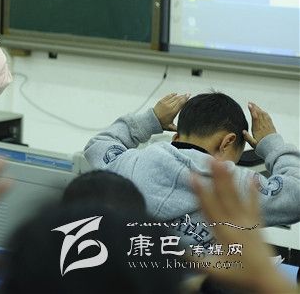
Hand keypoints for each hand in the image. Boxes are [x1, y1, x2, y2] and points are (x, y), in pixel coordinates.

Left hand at [152, 92, 187, 131]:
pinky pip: (167, 96)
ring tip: (182, 95)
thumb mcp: (170, 127)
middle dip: (183, 96)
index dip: (185, 99)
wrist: (151, 120)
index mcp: (173, 112)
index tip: (189, 96)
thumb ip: (177, 128)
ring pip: (173, 98)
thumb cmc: (161, 124)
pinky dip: (172, 95)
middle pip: (178, 99)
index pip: (181, 103)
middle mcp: (169, 106)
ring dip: (178, 96)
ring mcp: (164, 103)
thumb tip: (183, 131)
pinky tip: (175, 94)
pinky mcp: (160, 102)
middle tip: (187, 94)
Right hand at [192, 158, 290, 293]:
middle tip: (211, 158)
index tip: (192, 175)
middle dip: (216, 176)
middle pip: (224, 196)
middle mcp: (235, 223)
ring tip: (224, 161)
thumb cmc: (241, 275)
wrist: (266, 281)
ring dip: (230, 178)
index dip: (200, 191)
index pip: (208, 207)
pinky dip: (253, 190)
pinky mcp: (256, 223)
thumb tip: (172, 249)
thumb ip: (193, 259)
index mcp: (222, 233)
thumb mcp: (213, 270)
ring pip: (236, 196)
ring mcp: (247, 221)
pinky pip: (254, 204)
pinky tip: (252, 177)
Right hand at [243, 102, 275, 148]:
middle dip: (255, 107)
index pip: (255, 117)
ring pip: (264, 115)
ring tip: (255, 105)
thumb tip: (243, 131)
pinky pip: (268, 117)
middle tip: (250, 103)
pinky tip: (263, 111)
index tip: (249, 105)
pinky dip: (264, 113)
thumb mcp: (253, 144)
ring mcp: (268, 126)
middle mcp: (263, 126)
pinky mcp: (271, 126)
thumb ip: (247, 137)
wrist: (274, 149)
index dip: (252, 110)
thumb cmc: (262, 147)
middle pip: (259, 114)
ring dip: (259, 109)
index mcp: (258, 129)